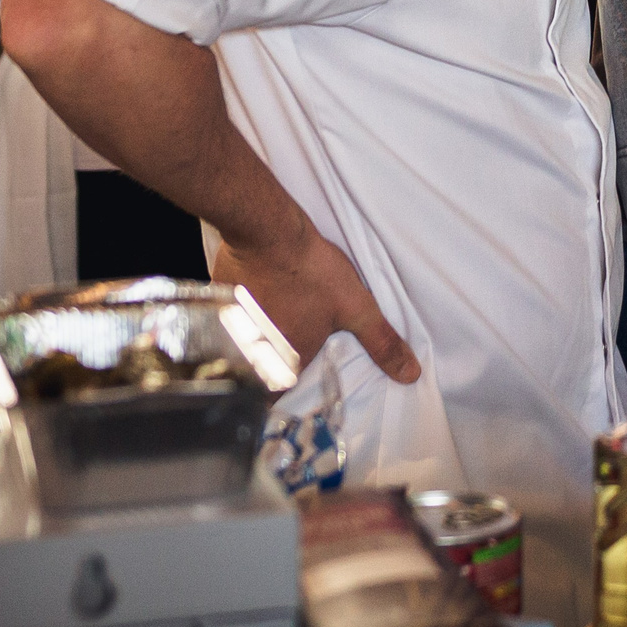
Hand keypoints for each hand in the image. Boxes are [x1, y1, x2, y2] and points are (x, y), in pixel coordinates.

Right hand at [214, 218, 419, 383]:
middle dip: (273, 361)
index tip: (297, 375)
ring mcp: (231, 330)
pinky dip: (240, 313)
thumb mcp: (356, 307)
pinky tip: (255, 296)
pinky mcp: (216, 305)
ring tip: (272, 317)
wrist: (266, 232)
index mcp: (287, 363)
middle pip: (262, 370)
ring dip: (254, 337)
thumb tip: (410, 375)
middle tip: (286, 340)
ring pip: (243, 346)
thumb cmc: (312, 272)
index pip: (283, 394)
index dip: (288, 388)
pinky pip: (227, 320)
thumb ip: (381, 342)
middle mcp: (254, 354)